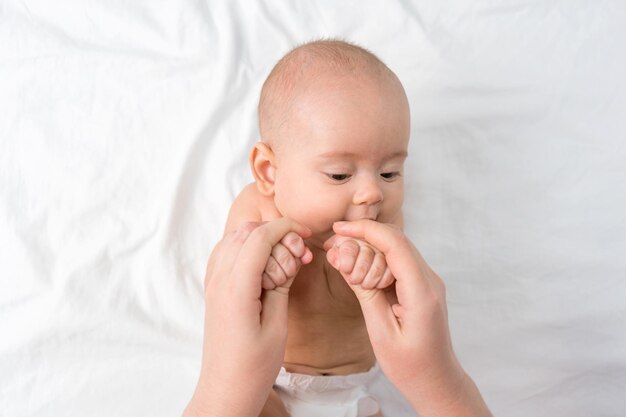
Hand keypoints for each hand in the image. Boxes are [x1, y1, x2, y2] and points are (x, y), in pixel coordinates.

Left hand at [184, 219, 311, 416]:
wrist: (225, 388)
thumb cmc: (254, 366)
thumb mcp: (277, 326)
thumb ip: (283, 284)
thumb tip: (292, 255)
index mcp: (236, 288)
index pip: (259, 237)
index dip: (285, 227)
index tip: (306, 232)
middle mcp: (219, 280)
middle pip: (246, 232)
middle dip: (275, 232)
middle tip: (299, 251)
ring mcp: (212, 283)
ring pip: (234, 238)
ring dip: (260, 238)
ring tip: (284, 257)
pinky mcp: (213, 289)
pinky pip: (225, 253)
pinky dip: (246, 248)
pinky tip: (264, 263)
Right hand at [324, 220, 491, 416]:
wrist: (437, 381)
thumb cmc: (410, 366)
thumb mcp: (381, 331)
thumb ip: (365, 293)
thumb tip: (345, 261)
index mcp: (422, 292)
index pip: (395, 244)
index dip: (366, 230)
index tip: (339, 228)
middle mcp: (430, 280)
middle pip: (396, 241)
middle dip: (364, 236)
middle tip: (334, 244)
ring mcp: (429, 282)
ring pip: (397, 248)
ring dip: (369, 247)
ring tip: (342, 256)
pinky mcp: (423, 286)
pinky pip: (399, 262)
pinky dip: (378, 259)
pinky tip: (359, 268)